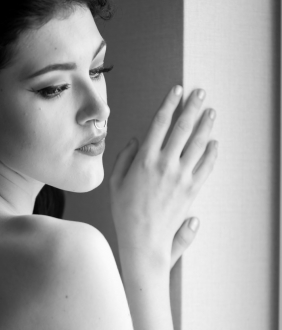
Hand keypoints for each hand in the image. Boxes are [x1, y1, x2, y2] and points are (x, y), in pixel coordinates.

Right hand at [109, 86, 217, 265]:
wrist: (143, 239)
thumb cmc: (126, 212)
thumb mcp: (116, 182)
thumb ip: (124, 157)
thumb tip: (135, 140)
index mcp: (144, 159)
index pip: (160, 123)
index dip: (169, 103)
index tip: (177, 90)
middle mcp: (165, 164)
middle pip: (183, 127)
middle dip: (193, 106)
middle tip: (200, 93)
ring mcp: (181, 176)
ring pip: (198, 144)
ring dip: (206, 125)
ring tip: (211, 112)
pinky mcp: (191, 189)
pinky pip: (206, 166)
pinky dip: (212, 153)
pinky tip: (214, 143)